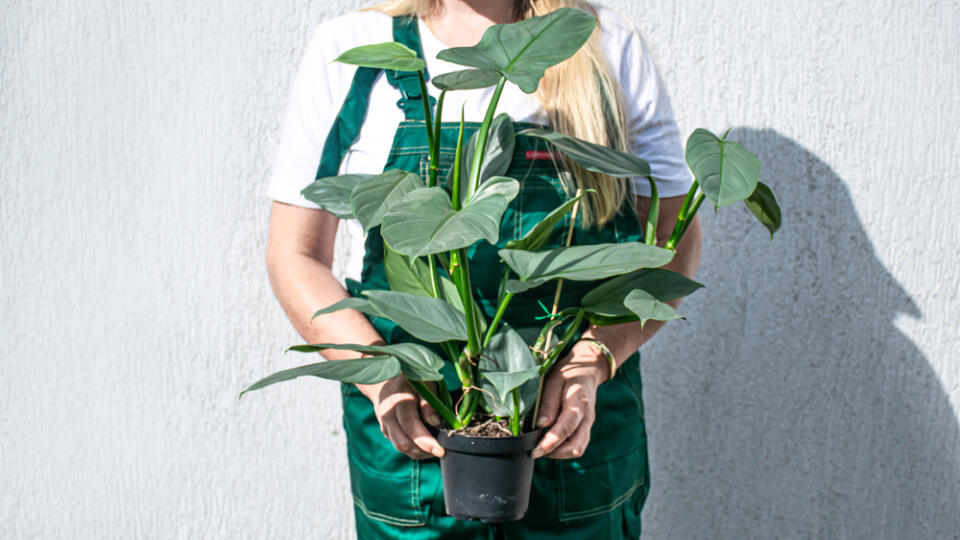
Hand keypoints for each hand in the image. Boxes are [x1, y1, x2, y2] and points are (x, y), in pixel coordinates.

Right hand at [356, 376, 444, 459]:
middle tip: (441, 451)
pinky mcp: (385, 431)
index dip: (425, 441)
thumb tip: (436, 423)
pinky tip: (425, 445)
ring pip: (401, 447)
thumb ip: (429, 403)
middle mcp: (387, 414)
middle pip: (403, 442)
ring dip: (419, 452)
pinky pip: (399, 445)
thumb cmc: (411, 380)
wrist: (386, 380)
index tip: (440, 451)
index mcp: (398, 399)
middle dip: (424, 451)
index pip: (410, 425)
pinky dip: (413, 449)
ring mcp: (384, 424)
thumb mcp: (425, 383)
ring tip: (435, 449)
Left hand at [531, 341, 609, 458]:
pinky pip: (577, 444)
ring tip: (541, 448)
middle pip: (576, 445)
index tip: (537, 450)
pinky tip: (550, 443)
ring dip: (559, 453)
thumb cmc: (567, 374)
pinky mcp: (585, 428)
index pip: (567, 427)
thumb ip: (548, 403)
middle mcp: (587, 417)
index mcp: (579, 402)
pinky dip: (563, 449)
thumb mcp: (554, 381)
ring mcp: (588, 424)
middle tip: (535, 451)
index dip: (552, 441)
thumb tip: (541, 425)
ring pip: (578, 448)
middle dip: (556, 453)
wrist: (587, 371)